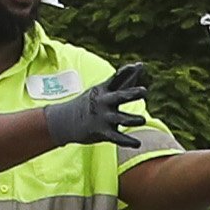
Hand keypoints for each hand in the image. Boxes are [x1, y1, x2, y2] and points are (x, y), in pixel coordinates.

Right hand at [33, 64, 151, 146]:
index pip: (117, 79)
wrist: (65, 121)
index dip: (127, 72)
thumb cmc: (91, 102)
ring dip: (132, 119)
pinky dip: (128, 141)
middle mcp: (104, 102)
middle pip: (120, 96)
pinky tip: (137, 144)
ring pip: (121, 118)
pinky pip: (117, 138)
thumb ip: (124, 79)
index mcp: (104, 90)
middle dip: (132, 94)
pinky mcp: (102, 132)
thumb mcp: (104, 89)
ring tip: (142, 120)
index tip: (137, 66)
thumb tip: (141, 65)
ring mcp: (103, 118)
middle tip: (144, 91)